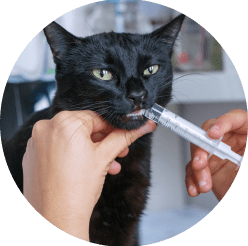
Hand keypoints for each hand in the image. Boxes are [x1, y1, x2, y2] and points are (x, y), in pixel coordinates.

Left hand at [22, 110, 155, 239]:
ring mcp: (37, 142)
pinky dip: (74, 155)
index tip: (122, 134)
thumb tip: (141, 127)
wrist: (56, 220)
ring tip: (106, 164)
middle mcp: (46, 128)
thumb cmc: (76, 191)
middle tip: (117, 150)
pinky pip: (60, 148)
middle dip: (104, 142)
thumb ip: (124, 137)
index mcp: (63, 122)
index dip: (113, 128)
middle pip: (84, 129)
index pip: (96, 118)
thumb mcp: (105, 157)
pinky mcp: (34, 156)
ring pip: (72, 140)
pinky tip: (88, 167)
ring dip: (92, 151)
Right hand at [185, 109, 246, 200]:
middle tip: (200, 163)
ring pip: (199, 153)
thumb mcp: (247, 163)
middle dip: (201, 150)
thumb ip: (244, 160)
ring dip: (197, 169)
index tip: (213, 134)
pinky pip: (195, 169)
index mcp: (247, 134)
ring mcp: (219, 154)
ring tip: (203, 184)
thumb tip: (237, 163)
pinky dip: (192, 179)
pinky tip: (195, 188)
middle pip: (210, 136)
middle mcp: (232, 142)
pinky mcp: (209, 167)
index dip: (223, 123)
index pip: (236, 119)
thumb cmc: (246, 171)